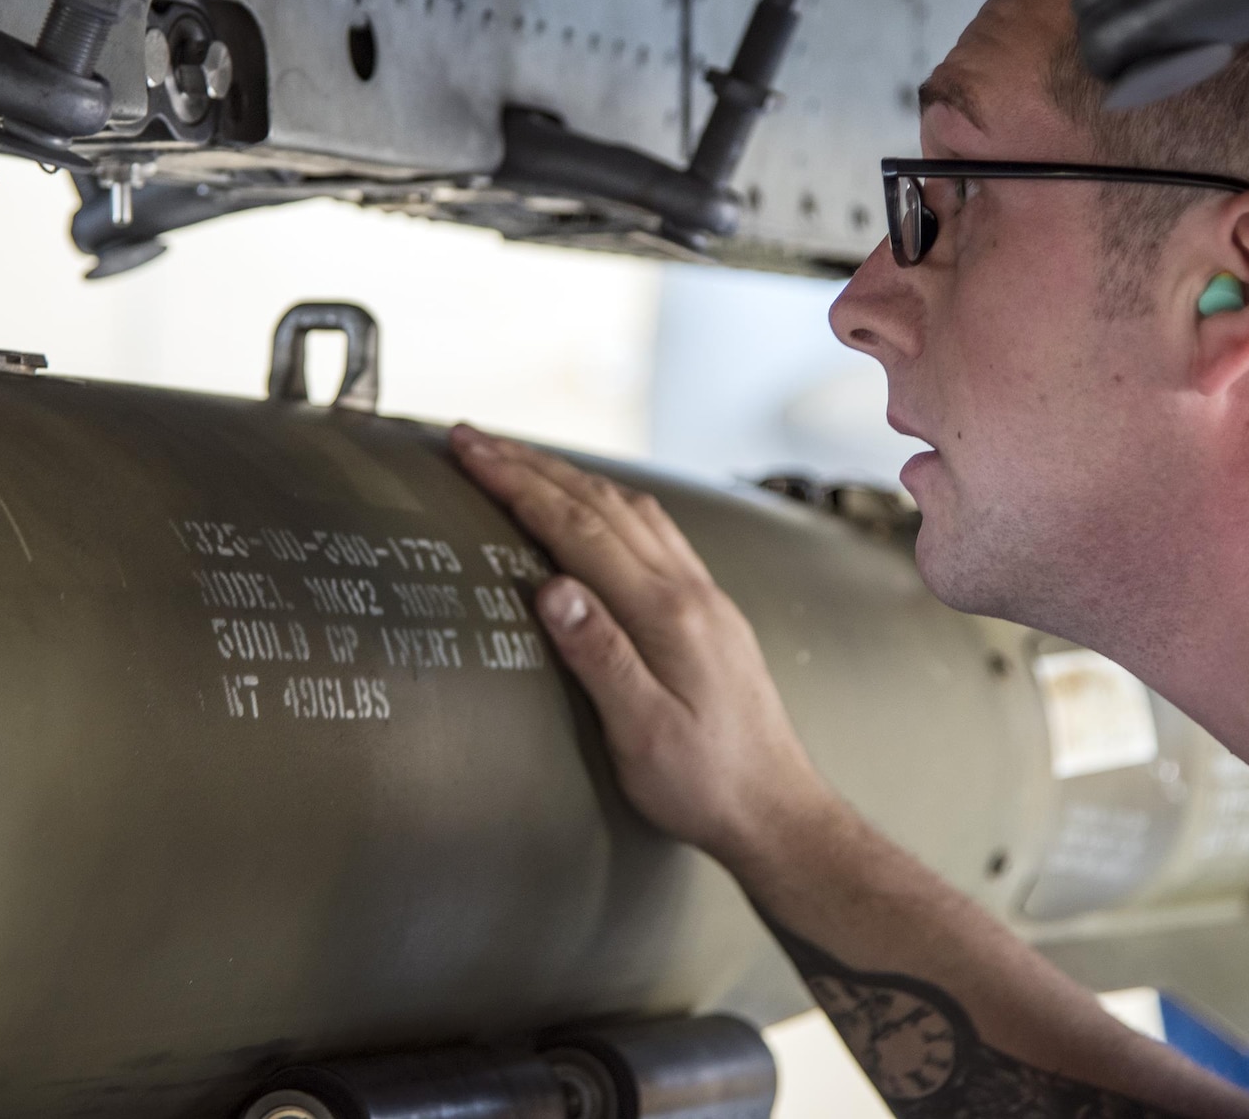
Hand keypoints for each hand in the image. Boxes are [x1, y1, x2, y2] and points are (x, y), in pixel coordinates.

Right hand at [450, 425, 837, 864]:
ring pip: (631, 510)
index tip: (472, 451)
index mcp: (667, 614)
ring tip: (519, 459)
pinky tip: (594, 506)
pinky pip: (653, 532)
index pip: (579, 529)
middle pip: (602, 504)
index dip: (519, 483)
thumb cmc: (705, 784)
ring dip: (571, 476)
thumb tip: (552, 587)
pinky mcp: (710, 611)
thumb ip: (599, 656)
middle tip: (475, 438)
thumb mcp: (641, 734)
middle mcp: (690, 591)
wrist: (777, 810)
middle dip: (532, 465)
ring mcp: (705, 596)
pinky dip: (608, 503)